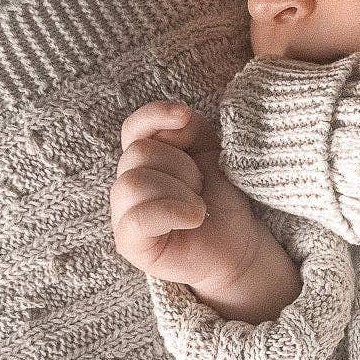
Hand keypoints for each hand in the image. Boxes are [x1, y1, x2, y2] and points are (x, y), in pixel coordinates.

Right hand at [110, 99, 262, 296]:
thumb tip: (175, 122)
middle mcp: (127, 182)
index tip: (184, 117)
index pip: (132, 127)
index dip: (154, 116)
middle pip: (139, 153)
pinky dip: (172, 212)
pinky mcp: (128, 243)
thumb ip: (189, 127)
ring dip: (179, 191)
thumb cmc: (220, 194)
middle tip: (201, 186)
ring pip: (134, 183)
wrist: (236, 240)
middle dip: (181, 166)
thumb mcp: (209, 148)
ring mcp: (123, 213)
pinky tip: (193, 219)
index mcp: (145, 157)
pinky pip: (139, 218)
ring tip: (197, 206)